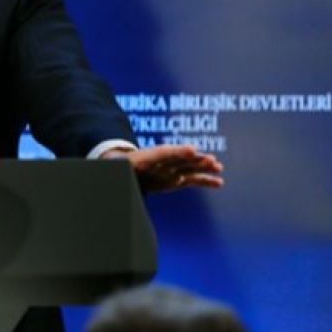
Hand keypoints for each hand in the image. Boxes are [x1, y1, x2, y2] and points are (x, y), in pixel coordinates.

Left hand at [102, 144, 224, 192]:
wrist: (121, 168)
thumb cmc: (119, 168)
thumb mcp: (116, 169)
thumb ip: (119, 169)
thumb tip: (112, 166)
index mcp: (144, 158)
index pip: (162, 153)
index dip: (177, 151)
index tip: (192, 149)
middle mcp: (161, 162)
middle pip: (179, 159)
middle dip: (194, 159)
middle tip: (210, 159)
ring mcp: (170, 169)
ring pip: (189, 168)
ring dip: (203, 167)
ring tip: (218, 166)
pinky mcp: (175, 179)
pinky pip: (192, 180)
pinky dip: (205, 181)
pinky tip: (220, 182)